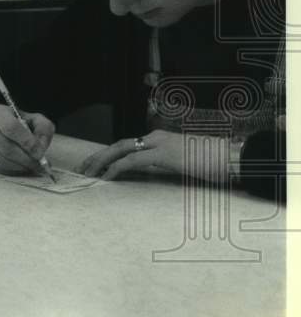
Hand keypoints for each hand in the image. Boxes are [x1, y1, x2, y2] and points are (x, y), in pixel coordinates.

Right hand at [0, 105, 54, 175]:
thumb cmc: (22, 124)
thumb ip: (43, 129)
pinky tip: (22, 166)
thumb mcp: (36, 120)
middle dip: (25, 158)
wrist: (6, 129)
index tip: (39, 152)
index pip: (10, 128)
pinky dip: (12, 170)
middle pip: (5, 146)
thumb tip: (39, 148)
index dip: (26, 142)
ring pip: (1, 159)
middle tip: (38, 163)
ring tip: (32, 165)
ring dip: (20, 166)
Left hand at [77, 129, 232, 182]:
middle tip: (83, 169)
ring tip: (88, 173)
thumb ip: (166, 168)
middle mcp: (157, 138)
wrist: (233, 158)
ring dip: (101, 161)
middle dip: (99, 156)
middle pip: (119, 145)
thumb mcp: (185, 166)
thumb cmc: (214, 164)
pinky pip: (132, 161)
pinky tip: (106, 177)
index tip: (96, 166)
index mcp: (161, 140)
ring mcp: (159, 144)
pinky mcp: (163, 154)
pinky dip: (116, 168)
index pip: (129, 146)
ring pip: (121, 150)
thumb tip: (153, 178)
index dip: (110, 155)